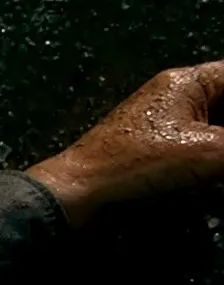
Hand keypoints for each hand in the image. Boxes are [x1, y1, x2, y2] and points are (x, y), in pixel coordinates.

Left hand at [26, 60, 223, 226]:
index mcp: (187, 84)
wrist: (76, 200)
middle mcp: (177, 102)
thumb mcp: (212, 151)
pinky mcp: (158, 163)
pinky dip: (216, 171)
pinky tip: (214, 185)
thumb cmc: (136, 165)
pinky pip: (204, 160)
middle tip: (223, 160)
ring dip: (221, 158)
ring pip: (217, 136)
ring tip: (215, 172)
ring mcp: (167, 133)